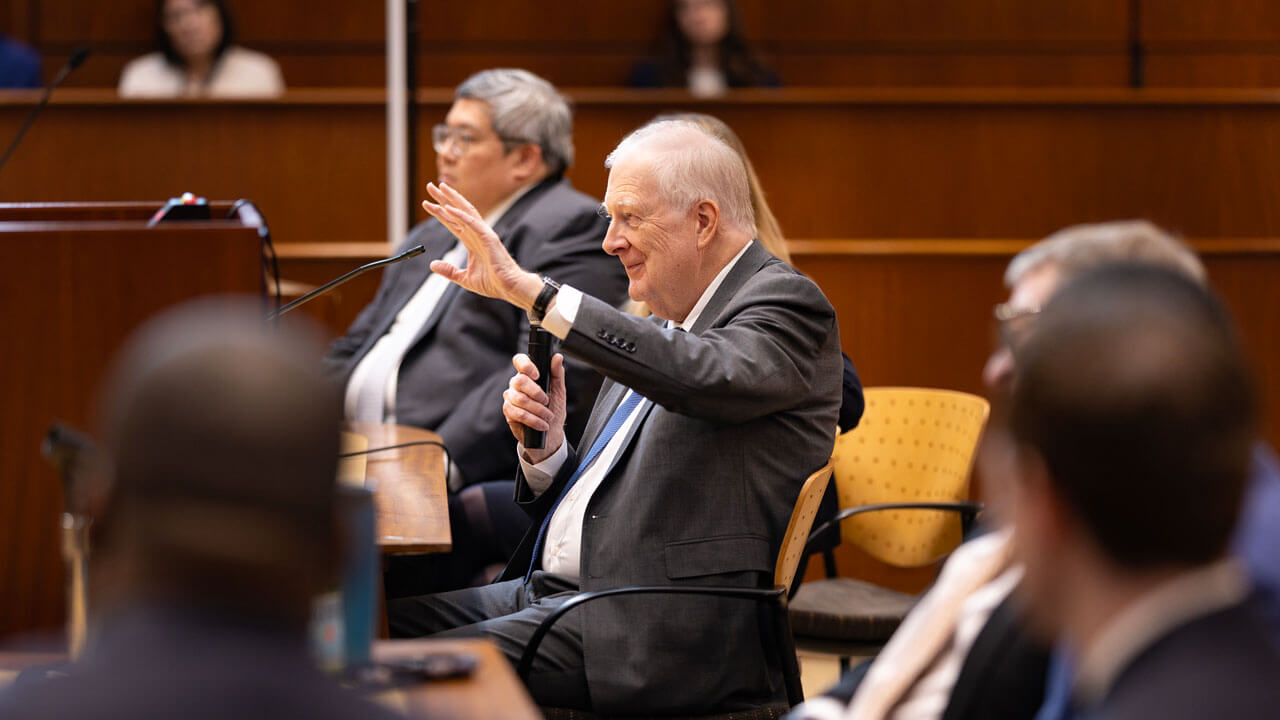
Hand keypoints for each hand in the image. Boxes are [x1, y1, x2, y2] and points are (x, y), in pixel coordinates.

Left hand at [422, 182, 542, 309]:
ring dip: (452, 199)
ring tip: (440, 188)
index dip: (439, 212)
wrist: (508, 287)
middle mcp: (476, 233)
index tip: (427, 203)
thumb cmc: (492, 282)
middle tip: (431, 186)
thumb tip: (433, 265)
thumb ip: (449, 271)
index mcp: (471, 241)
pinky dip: (460, 215)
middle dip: (443, 198)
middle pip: (457, 211)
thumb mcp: (464, 278)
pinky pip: (472, 223)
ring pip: (465, 211)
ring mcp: (483, 234)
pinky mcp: (489, 238)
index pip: (452, 222)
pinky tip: (449, 208)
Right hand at [503, 352, 566, 463]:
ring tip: (548, 416)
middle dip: (536, 392)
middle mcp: (517, 385)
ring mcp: (511, 398)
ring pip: (519, 399)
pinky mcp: (509, 412)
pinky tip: (541, 424)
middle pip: (519, 380)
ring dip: (537, 409)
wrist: (550, 433)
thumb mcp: (559, 391)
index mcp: (528, 375)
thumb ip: (557, 374)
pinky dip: (533, 420)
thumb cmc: (554, 410)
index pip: (519, 361)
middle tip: (547, 401)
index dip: (525, 365)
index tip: (537, 375)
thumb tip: (557, 358)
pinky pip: (518, 413)